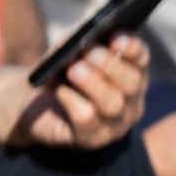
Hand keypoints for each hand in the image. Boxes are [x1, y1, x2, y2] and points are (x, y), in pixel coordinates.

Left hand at [15, 35, 148, 150]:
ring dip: (93, 84)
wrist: (34, 107)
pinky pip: (86, 119)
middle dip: (111, 66)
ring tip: (74, 69)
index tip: (115, 36)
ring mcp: (114, 124)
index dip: (131, 47)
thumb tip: (83, 37)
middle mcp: (130, 101)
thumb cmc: (58, 75)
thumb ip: (76, 43)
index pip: (140, 59)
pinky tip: (57, 87)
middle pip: (131, 83)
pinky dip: (70, 99)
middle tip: (91, 52)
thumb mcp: (66, 54)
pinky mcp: (90, 139)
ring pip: (112, 104)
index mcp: (131, 75)